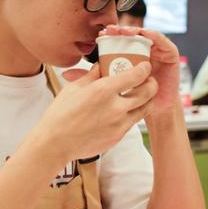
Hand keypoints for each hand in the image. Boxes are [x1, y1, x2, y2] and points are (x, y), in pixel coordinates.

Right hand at [27, 61, 156, 164]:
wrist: (55, 143)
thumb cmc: (60, 114)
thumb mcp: (74, 88)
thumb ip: (93, 75)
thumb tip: (102, 65)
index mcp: (104, 90)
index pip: (136, 75)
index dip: (144, 68)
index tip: (145, 66)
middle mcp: (116, 107)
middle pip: (148, 92)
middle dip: (152, 83)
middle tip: (148, 80)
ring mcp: (119, 124)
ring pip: (145, 108)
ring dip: (147, 99)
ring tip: (141, 95)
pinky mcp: (118, 136)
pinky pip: (133, 122)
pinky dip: (133, 113)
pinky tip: (125, 110)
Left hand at [98, 25, 179, 113]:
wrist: (156, 109)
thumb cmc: (137, 97)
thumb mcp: (117, 85)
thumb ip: (100, 76)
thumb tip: (75, 73)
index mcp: (132, 55)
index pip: (120, 41)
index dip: (111, 36)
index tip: (100, 35)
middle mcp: (145, 51)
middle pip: (132, 35)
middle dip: (120, 31)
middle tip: (110, 30)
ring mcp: (158, 51)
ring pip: (145, 35)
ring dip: (134, 30)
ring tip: (123, 31)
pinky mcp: (170, 53)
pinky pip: (162, 41)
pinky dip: (152, 35)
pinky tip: (144, 33)